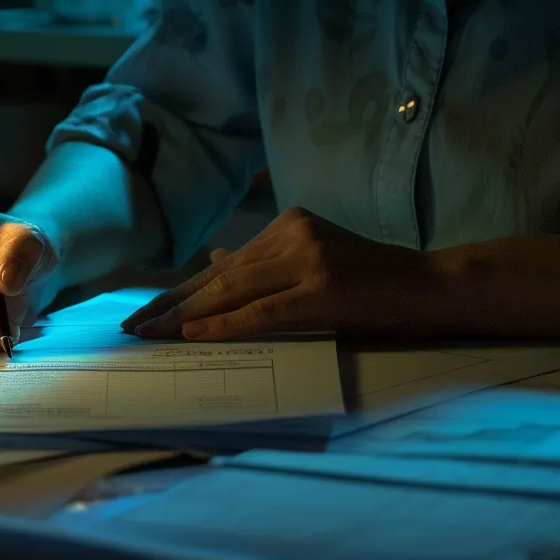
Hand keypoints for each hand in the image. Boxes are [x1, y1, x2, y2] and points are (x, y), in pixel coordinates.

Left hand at [120, 208, 445, 339]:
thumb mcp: (312, 266)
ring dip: (186, 317)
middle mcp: (292, 233)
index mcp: (288, 224)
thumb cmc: (371, 285)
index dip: (181, 290)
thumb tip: (215, 259)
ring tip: (150, 335)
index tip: (145, 310)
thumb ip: (264, 264)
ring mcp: (307, 257)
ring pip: (233, 292)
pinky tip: (192, 334)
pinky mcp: (321, 286)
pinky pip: (261, 310)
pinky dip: (224, 324)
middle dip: (171, 304)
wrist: (428, 287)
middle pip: (220, 277)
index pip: (224, 265)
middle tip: (131, 326)